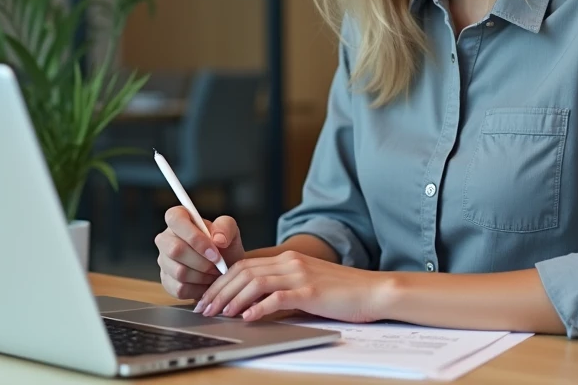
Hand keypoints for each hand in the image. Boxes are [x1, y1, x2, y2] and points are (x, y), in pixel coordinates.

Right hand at [155, 207, 245, 300]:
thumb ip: (226, 227)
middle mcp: (165, 238)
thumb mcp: (230, 231)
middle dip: (202, 261)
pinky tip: (206, 283)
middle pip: (175, 250)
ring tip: (214, 273)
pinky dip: (198, 289)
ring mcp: (163, 261)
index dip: (194, 237)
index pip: (175, 220)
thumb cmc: (224, 247)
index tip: (214, 251)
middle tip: (218, 266)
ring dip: (202, 276)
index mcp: (178, 218)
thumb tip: (218, 239)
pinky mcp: (167, 282)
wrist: (225, 270)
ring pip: (178, 271)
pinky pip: (179, 288)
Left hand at [195, 250, 385, 323]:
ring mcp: (300, 275)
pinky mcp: (310, 291)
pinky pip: (277, 297)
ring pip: (255, 282)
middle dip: (220, 291)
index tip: (208, 298)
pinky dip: (259, 308)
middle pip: (243, 272)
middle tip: (205, 308)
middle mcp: (290, 261)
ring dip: (233, 300)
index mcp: (287, 258)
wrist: (372, 290)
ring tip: (221, 314)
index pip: (244, 265)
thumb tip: (252, 307)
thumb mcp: (306, 286)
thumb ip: (281, 290)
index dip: (221, 281)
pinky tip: (248, 318)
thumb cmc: (341, 293)